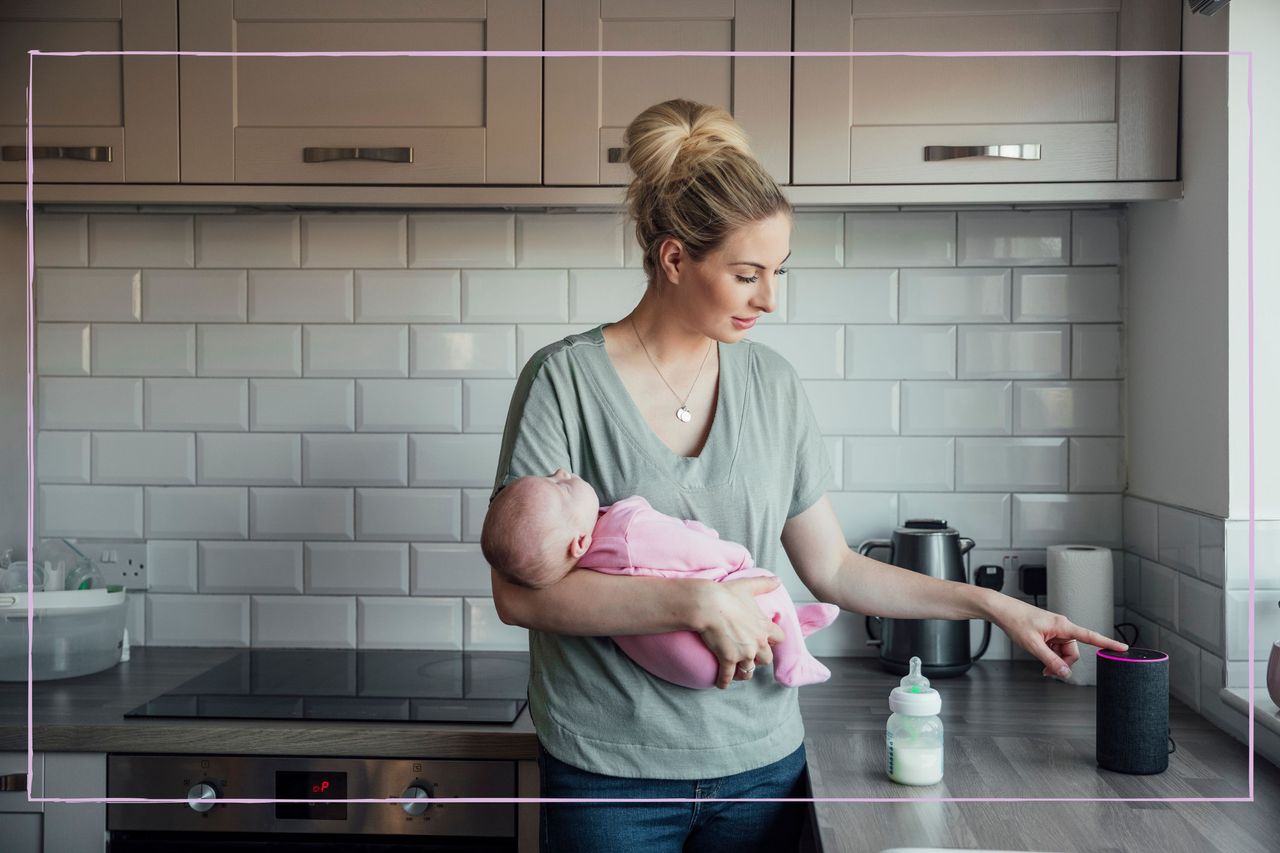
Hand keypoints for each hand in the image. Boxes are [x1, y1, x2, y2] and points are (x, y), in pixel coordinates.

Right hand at [694, 576, 785, 688]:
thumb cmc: (726, 595)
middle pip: (766, 658)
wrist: (708, 605)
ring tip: (738, 672)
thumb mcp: (748, 586)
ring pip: (749, 671)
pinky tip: (721, 684)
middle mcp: (757, 642)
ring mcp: (744, 653)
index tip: (767, 640)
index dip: (773, 640)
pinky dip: (724, 681)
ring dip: (744, 672)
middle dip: (760, 658)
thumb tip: (778, 580)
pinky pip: (728, 677)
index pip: (779, 638)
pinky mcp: (728, 660)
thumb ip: (764, 584)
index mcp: (763, 626)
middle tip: (751, 656)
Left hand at [992, 596, 1128, 677]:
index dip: (1108, 643)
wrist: (1003, 611)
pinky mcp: (1050, 632)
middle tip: (1047, 671)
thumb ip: (1050, 660)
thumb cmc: (1016, 621)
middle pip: (1073, 651)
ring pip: (1065, 652)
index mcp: (1062, 625)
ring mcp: (1056, 630)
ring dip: (1055, 660)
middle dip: (1063, 663)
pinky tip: (1040, 655)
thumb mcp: (1033, 645)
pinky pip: (1056, 648)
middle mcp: (1062, 626)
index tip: (1123, 648)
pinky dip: (1050, 655)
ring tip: (1041, 664)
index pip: (1090, 636)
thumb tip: (1065, 672)